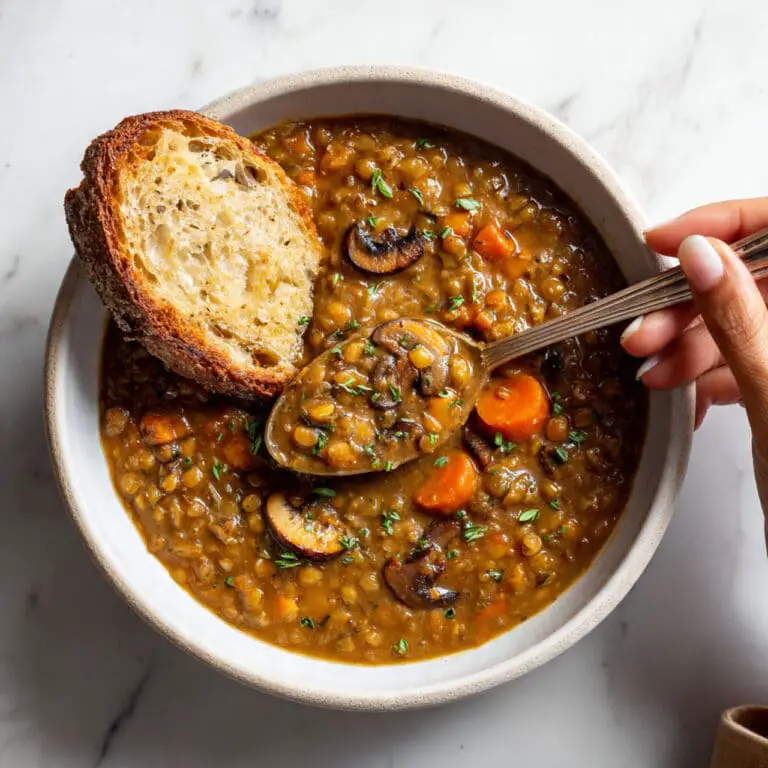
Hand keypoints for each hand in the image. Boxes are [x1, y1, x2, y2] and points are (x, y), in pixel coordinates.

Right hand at [621, 198, 767, 541]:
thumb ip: (739, 318)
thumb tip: (700, 255)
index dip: (722, 225)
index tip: (665, 242)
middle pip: (750, 278)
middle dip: (688, 303)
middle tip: (644, 329)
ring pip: (739, 321)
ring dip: (687, 344)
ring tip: (651, 369)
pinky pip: (741, 358)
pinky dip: (706, 374)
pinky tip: (682, 393)